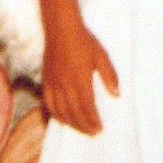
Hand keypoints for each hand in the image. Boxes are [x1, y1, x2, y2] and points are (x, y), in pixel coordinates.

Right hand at [41, 14, 118, 134]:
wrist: (61, 30)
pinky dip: (54, 113)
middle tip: (92, 133)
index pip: (87, 107)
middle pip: (74, 112)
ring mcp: (54, 84)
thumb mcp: (102, 57)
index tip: (99, 129)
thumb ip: (110, 76)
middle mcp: (65, 85)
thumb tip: (117, 94)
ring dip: (70, 122)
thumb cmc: (84, 42)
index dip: (93, 120)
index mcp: (80, 80)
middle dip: (83, 125)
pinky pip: (48, 102)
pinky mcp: (46, 81)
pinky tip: (61, 118)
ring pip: (60, 110)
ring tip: (79, 128)